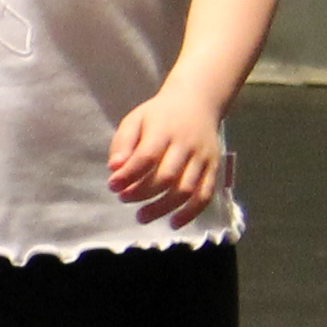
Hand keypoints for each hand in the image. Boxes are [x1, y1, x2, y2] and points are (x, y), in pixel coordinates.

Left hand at [106, 91, 227, 222]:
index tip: (112, 186)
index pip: (147, 156)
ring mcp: (203, 159)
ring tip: (141, 216)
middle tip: (123, 199)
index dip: (129, 175)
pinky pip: (205, 194)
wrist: (198, 103)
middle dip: (142, 193)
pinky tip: (174, 223)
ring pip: (186, 190)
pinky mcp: (213, 168)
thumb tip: (114, 168)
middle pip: (167, 177)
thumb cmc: (159, 115)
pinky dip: (191, 213)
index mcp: (164, 131)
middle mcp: (186, 146)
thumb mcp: (135, 120)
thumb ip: (123, 143)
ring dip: (163, 207)